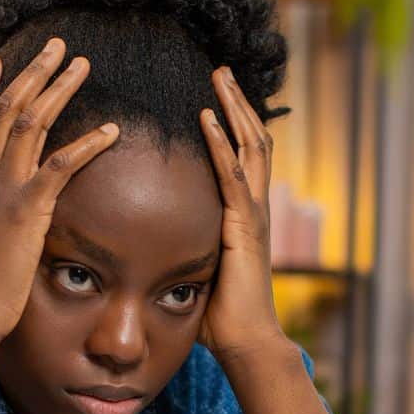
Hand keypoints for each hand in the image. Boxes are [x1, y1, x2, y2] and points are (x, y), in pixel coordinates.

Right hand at [0, 39, 120, 341]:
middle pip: (4, 109)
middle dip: (31, 73)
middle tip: (54, 47)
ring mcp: (3, 191)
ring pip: (29, 122)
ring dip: (57, 89)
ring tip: (81, 65)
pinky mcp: (27, 211)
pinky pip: (61, 166)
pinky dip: (87, 143)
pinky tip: (111, 129)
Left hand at [196, 66, 286, 359]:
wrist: (246, 342)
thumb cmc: (222, 316)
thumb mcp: (200, 271)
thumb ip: (187, 249)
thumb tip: (158, 245)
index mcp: (245, 216)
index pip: (244, 158)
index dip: (234, 125)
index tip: (218, 97)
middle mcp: (255, 208)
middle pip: (252, 141)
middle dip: (237, 104)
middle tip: (221, 71)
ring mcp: (254, 215)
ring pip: (250, 148)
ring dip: (234, 111)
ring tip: (220, 79)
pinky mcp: (244, 228)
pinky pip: (234, 177)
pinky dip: (222, 145)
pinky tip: (209, 120)